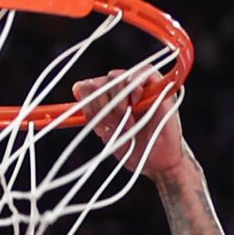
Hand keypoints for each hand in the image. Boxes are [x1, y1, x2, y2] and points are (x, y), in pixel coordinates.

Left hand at [71, 69, 190, 182]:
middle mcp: (121, 88)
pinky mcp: (157, 83)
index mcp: (107, 99)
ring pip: (114, 76)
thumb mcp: (106, 132)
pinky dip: (134, 89)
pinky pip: (139, 73)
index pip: (87, 87)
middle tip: (114, 125)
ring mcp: (138, 84)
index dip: (89, 106)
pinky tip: (136, 105)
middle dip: (101, 106)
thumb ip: (92, 112)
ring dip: (117, 101)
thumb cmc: (133, 149)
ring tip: (128, 120)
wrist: (157, 161)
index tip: (100, 128)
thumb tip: (76, 88)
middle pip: (98, 82)